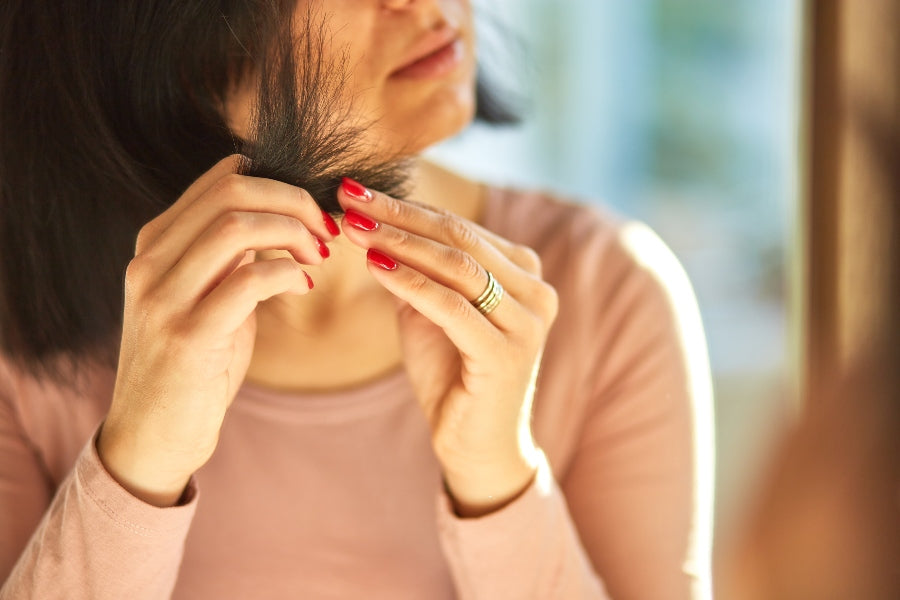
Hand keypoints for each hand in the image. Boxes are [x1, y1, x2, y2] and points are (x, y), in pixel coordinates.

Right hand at [97, 155, 338, 505]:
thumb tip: (277, 214)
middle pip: (231, 194)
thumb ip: (229, 255)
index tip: (312, 212)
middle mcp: (150, 263)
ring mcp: (163, 298)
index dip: (279, 184)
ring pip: (237, 228)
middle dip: (293, 202)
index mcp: (154, 244)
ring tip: (318, 256)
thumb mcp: (206, 297)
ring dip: (293, 234)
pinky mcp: (187, 336)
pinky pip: (249, 280)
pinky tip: (304, 286)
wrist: (153, 435)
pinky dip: (288, 274)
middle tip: (326, 230)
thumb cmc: (192, 364)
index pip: (221, 180)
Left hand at [337, 178, 558, 516]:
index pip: (459, 227)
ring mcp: (527, 322)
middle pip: (459, 238)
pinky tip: (374, 266)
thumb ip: (415, 271)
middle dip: (399, 215)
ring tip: (354, 227)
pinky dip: (410, 282)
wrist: (475, 446)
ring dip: (399, 241)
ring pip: (457, 266)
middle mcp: (536, 292)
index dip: (406, 206)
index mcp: (523, 275)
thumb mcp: (429, 313)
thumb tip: (374, 224)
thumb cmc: (453, 377)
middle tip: (350, 196)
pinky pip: (452, 306)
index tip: (356, 190)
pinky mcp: (508, 353)